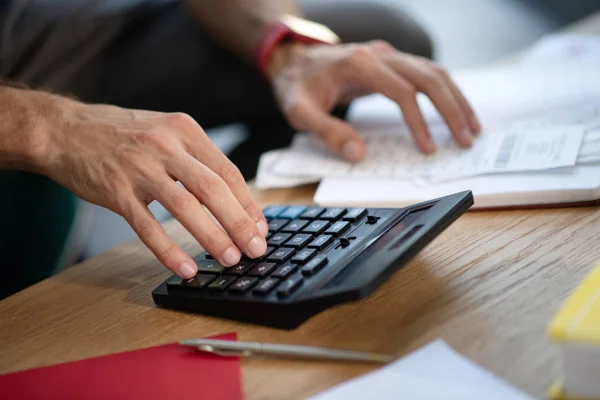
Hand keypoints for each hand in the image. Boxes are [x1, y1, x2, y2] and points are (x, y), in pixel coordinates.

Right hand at [37, 97, 268, 277]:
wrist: (63, 130)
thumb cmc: (121, 135)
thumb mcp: (165, 132)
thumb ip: (195, 160)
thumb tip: (231, 199)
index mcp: (185, 130)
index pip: (228, 171)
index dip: (248, 203)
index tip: (261, 228)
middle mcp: (166, 145)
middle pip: (214, 189)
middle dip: (240, 223)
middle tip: (256, 249)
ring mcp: (140, 168)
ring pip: (185, 207)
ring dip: (212, 236)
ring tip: (230, 259)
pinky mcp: (116, 191)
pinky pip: (147, 226)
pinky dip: (168, 250)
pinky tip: (185, 268)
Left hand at [267, 41, 480, 160]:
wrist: (293, 60)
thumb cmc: (297, 86)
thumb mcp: (300, 113)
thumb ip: (327, 132)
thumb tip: (359, 155)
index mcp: (359, 65)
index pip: (402, 92)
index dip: (419, 121)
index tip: (428, 148)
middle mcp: (379, 55)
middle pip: (428, 77)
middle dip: (451, 109)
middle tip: (466, 140)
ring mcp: (388, 55)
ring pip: (434, 71)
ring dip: (456, 98)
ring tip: (472, 127)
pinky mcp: (392, 61)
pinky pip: (427, 72)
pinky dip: (446, 90)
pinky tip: (456, 109)